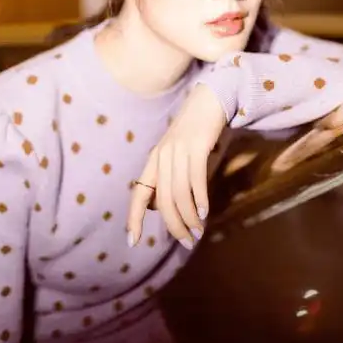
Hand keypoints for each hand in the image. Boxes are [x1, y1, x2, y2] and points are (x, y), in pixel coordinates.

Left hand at [126, 84, 225, 248]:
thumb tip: (158, 206)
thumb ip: (168, 176)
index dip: (133, 218)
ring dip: (189, 217)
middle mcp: (162, 156)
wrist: (210, 100)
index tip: (133, 242)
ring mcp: (178, 151)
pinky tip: (205, 212)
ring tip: (198, 231)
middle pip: (162, 201)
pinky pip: (195, 180)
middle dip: (174, 226)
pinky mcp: (196, 146)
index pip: (138, 193)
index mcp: (154, 160)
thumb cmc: (195, 130)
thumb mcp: (177, 153)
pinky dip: (200, 199)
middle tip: (187, 242)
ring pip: (179, 194)